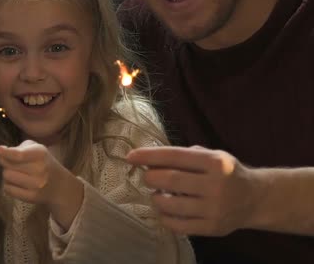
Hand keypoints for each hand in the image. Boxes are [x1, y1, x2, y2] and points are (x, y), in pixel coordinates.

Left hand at [0, 140, 83, 229]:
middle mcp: (40, 169)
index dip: (6, 153)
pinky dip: (8, 184)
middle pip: (7, 165)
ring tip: (16, 173)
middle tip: (14, 164)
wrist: (59, 185)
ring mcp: (36, 185)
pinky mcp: (31, 197)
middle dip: (6, 162)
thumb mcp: (36, 148)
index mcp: (41, 154)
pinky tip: (17, 183)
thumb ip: (20, 147)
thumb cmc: (43, 162)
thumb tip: (1, 152)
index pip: (18, 155)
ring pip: (6, 176)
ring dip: (7, 174)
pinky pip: (8, 189)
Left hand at [127, 145, 260, 235]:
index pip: (174, 156)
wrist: (254, 199)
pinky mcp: (212, 228)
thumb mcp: (211, 156)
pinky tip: (165, 210)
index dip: (149, 156)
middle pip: (170, 180)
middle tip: (147, 177)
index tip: (130, 157)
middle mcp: (216, 185)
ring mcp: (214, 209)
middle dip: (150, 177)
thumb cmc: (225, 173)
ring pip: (170, 204)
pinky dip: (164, 217)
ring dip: (156, 198)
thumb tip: (148, 159)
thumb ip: (183, 156)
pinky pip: (177, 225)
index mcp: (215, 162)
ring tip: (157, 194)